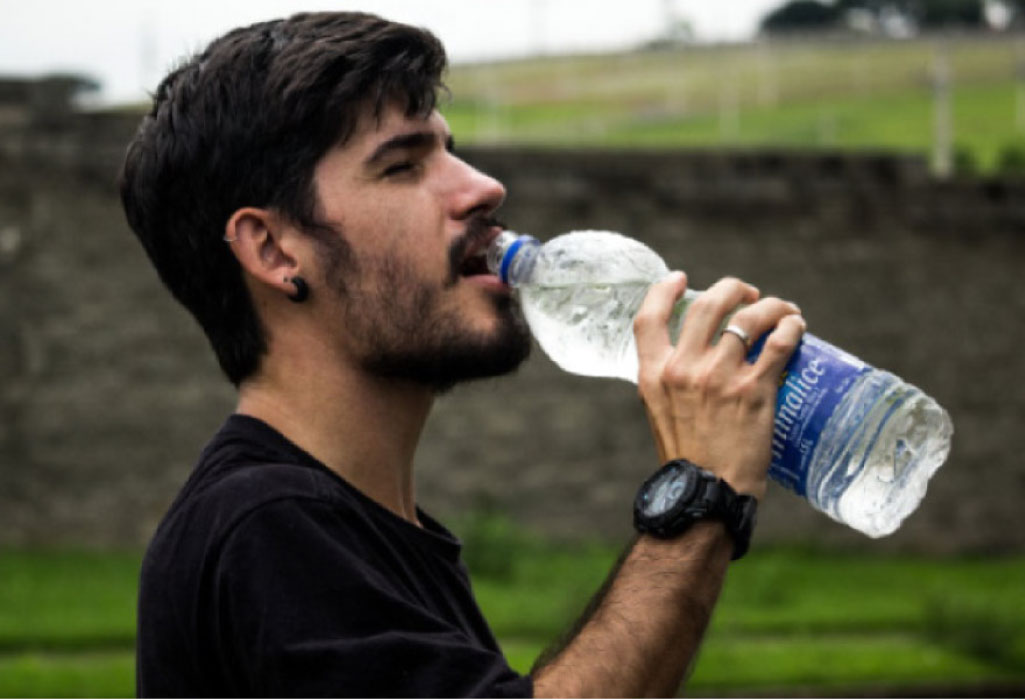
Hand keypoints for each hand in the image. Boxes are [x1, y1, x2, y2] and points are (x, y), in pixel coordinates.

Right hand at [634, 273, 804, 498]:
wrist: (706, 495)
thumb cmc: (687, 460)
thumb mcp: (660, 413)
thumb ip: (669, 383)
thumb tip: (690, 361)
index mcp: (654, 375)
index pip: (648, 318)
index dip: (663, 290)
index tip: (680, 278)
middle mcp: (683, 369)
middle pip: (707, 305)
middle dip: (731, 289)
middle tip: (747, 294)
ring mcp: (719, 377)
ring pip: (748, 317)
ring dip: (770, 306)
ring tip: (782, 310)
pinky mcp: (754, 390)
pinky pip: (778, 343)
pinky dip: (791, 327)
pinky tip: (797, 326)